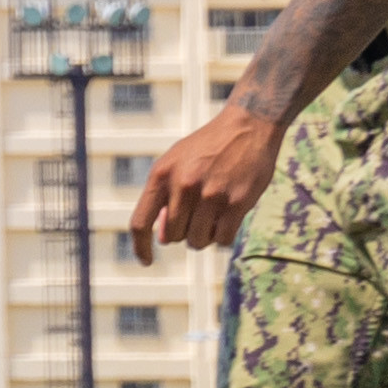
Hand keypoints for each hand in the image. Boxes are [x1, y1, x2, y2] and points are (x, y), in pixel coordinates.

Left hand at [131, 99, 283, 257]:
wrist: (247, 126)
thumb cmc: (207, 148)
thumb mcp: (176, 163)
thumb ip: (165, 199)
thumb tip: (164, 239)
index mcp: (161, 175)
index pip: (140, 223)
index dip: (140, 247)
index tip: (146, 261)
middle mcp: (183, 186)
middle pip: (173, 236)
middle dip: (182, 233)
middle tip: (196, 218)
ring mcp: (211, 195)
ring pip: (198, 241)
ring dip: (204, 236)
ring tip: (212, 216)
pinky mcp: (238, 202)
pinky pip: (223, 239)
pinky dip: (223, 236)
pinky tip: (227, 219)